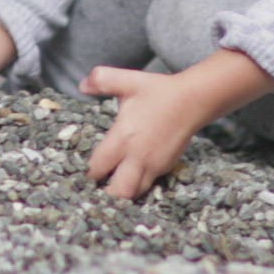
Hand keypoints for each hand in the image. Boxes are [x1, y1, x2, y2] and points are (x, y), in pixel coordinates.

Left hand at [79, 67, 207, 199]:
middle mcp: (138, 157)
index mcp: (123, 137)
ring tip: (112, 185)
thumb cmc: (158, 91)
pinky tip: (130, 176)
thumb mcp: (127, 81)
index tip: (81, 172)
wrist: (193, 100)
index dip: (87, 173)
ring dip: (122, 193)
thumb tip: (82, 86)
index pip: (98, 167)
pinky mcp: (166, 167)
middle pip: (118, 191)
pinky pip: (148, 184)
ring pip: (135, 193)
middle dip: (104, 194)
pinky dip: (137, 185)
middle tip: (96, 187)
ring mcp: (154, 165)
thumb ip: (101, 79)